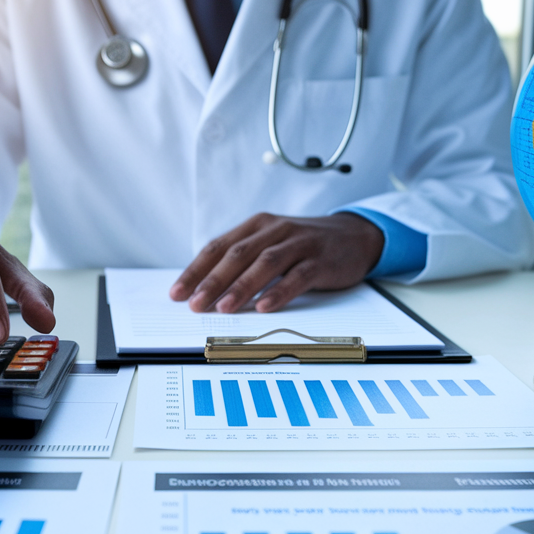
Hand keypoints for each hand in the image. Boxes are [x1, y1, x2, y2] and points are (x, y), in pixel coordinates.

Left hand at [169, 212, 383, 313]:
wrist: (356, 236)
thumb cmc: (305, 245)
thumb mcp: (272, 244)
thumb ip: (244, 260)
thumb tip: (205, 288)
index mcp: (257, 226)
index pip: (218, 246)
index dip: (196, 270)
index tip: (177, 293)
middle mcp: (275, 230)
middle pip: (237, 254)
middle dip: (213, 280)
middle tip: (195, 304)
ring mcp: (299, 243)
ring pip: (265, 263)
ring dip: (241, 286)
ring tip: (223, 307)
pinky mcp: (321, 260)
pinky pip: (298, 276)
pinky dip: (280, 291)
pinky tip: (265, 306)